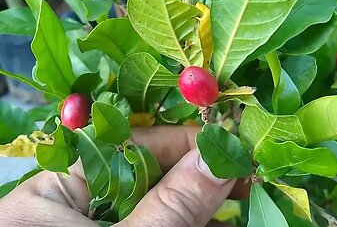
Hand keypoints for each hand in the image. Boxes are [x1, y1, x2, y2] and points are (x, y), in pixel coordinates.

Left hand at [0, 126, 244, 226]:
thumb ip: (171, 205)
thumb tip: (218, 158)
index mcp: (59, 192)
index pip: (128, 147)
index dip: (182, 143)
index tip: (231, 145)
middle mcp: (81, 209)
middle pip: (152, 178)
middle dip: (202, 178)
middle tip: (250, 178)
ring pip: (165, 209)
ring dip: (208, 208)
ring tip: (251, 201)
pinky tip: (229, 226)